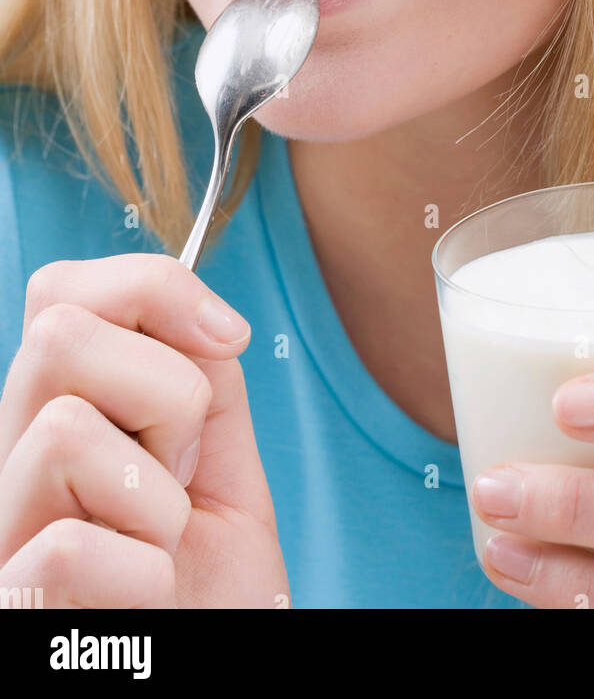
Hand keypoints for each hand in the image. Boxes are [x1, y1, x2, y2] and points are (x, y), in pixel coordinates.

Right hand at [0, 255, 289, 608]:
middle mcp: (11, 459)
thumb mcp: (219, 449)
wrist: (219, 653)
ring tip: (160, 543)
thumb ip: (201, 368)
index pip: (58, 290)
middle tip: (181, 468)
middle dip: (165, 391)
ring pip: (61, 431)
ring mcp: (4, 528)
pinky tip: (143, 598)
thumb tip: (205, 317)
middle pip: (55, 335)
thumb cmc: (212, 574)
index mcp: (57, 408)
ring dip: (157, 495)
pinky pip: (69, 548)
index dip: (151, 288)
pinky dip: (141, 576)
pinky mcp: (12, 597)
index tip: (224, 338)